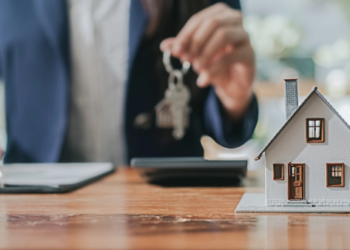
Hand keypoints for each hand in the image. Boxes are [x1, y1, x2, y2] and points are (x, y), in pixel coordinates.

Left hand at [160, 3, 254, 119]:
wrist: (231, 84)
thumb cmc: (213, 63)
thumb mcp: (195, 55)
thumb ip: (182, 48)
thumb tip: (164, 45)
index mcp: (219, 15)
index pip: (199, 19)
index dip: (185, 35)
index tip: (175, 50)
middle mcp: (234, 20)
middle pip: (212, 22)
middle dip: (196, 41)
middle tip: (186, 59)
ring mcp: (244, 36)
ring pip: (223, 34)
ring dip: (206, 53)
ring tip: (196, 68)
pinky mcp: (249, 54)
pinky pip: (231, 55)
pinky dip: (215, 67)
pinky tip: (205, 78)